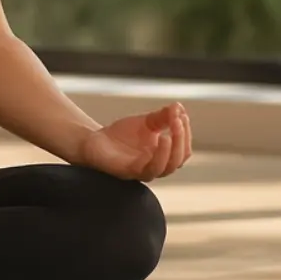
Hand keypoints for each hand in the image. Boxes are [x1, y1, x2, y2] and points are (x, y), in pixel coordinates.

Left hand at [73, 103, 191, 181]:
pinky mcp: (129, 172)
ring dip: (172, 149)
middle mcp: (157, 167)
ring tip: (169, 132)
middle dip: (181, 139)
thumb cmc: (122, 134)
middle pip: (179, 160)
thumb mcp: (146, 122)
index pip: (184, 150)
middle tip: (177, 120)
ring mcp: (143, 171)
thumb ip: (163, 116)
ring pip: (166, 167)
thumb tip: (179, 107)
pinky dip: (158, 156)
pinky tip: (160, 139)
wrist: (95, 141)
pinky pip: (149, 169)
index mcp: (164, 156)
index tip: (182, 114)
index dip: (186, 133)